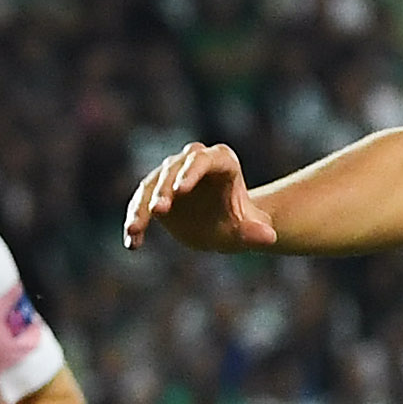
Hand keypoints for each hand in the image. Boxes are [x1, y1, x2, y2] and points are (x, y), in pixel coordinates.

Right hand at [124, 140, 275, 253]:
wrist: (222, 228)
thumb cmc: (239, 224)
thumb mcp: (248, 231)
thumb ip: (256, 232)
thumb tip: (269, 238)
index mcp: (221, 161)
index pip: (204, 160)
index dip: (191, 172)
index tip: (180, 190)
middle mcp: (192, 162)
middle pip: (174, 168)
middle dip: (164, 189)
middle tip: (160, 210)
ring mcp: (170, 175)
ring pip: (151, 185)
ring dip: (142, 206)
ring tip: (135, 230)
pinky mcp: (153, 192)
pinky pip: (139, 204)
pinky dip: (134, 221)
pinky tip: (132, 243)